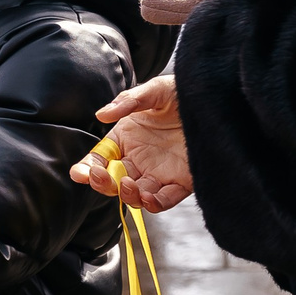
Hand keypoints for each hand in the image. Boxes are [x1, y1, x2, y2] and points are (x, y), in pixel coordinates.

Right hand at [72, 74, 192, 212]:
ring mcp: (159, 172)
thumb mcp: (154, 91)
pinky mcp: (181, 181)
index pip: (100, 159)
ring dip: (128, 195)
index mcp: (126, 138)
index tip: (78, 172)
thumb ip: (128, 101)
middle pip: (113, 180)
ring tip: (128, 185)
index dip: (87, 168)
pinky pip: (164, 200)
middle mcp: (139, 158)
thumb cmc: (182, 93)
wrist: (217, 101)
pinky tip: (149, 197)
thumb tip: (101, 115)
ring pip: (136, 194)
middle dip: (103, 183)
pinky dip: (154, 203)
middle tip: (100, 178)